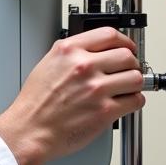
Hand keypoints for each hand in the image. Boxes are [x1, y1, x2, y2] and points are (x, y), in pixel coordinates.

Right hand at [0, 27, 144, 164]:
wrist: (30, 130)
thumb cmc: (35, 104)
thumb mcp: (48, 64)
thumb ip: (72, 54)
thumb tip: (95, 52)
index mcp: (69, 51)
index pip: (109, 34)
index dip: (124, 41)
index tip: (127, 48)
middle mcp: (84, 66)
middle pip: (127, 56)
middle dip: (132, 64)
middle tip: (129, 70)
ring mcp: (96, 89)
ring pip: (135, 78)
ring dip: (135, 83)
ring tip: (128, 88)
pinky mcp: (105, 111)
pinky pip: (135, 101)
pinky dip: (134, 102)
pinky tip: (125, 103)